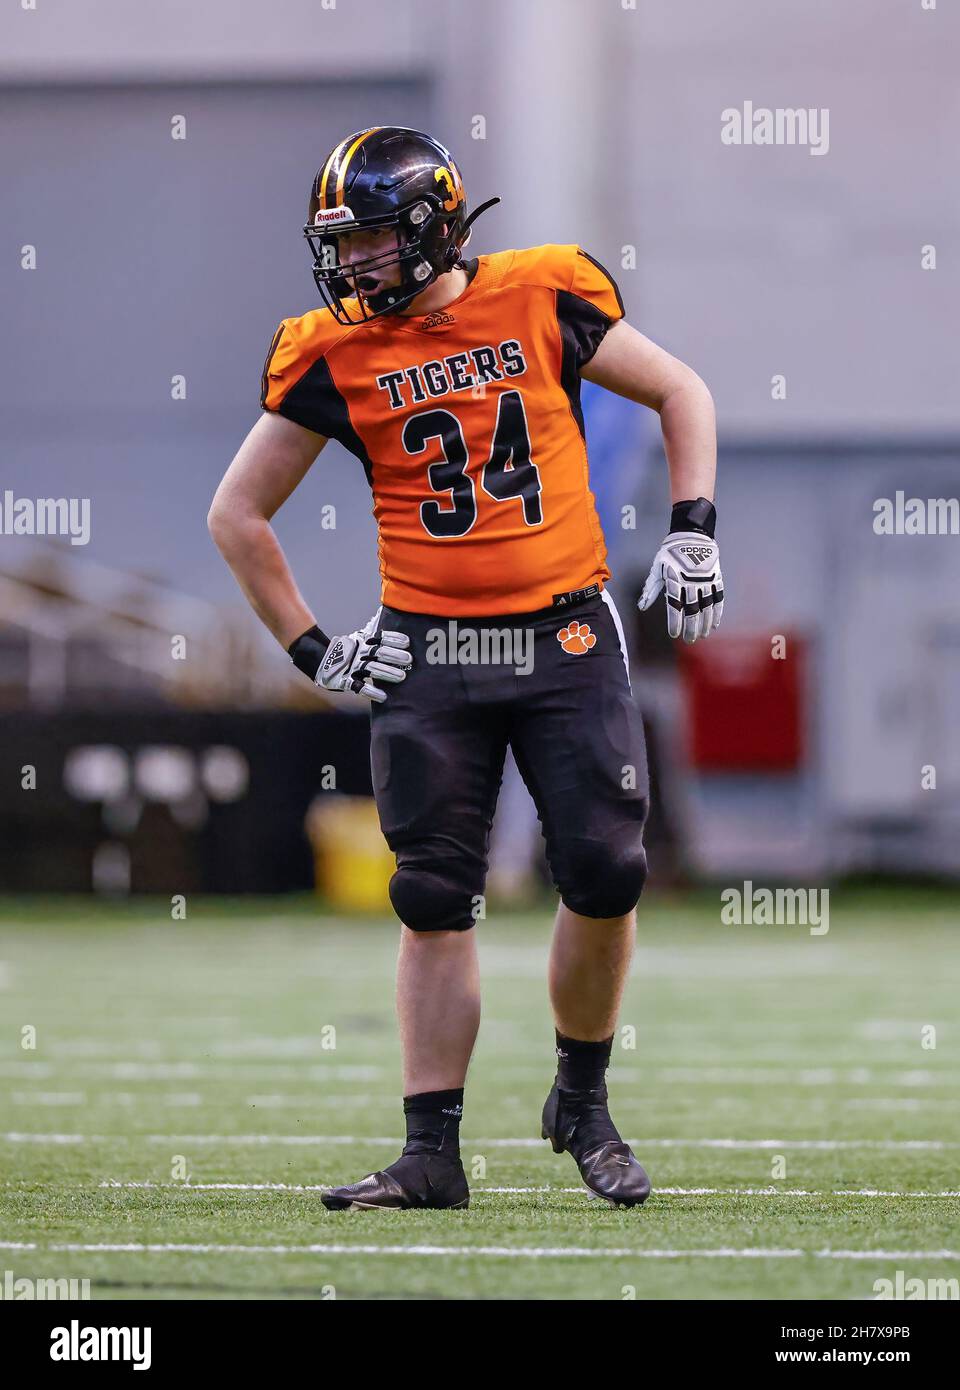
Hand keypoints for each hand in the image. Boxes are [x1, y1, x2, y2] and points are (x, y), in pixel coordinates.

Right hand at [291, 609, 411, 701]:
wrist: (319, 661)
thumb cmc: (349, 649)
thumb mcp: (361, 636)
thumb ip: (374, 626)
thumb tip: (384, 608)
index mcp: (364, 641)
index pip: (380, 638)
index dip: (393, 639)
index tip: (407, 642)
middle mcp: (359, 653)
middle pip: (378, 653)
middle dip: (393, 655)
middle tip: (408, 659)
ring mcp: (352, 667)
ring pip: (371, 669)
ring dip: (387, 672)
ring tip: (402, 676)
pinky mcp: (345, 681)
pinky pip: (359, 687)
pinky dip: (371, 692)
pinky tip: (384, 697)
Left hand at [638, 532, 723, 642]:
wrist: (692, 534)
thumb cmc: (670, 553)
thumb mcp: (657, 568)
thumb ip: (651, 589)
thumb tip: (642, 607)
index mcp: (675, 581)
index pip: (675, 607)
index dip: (675, 622)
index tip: (675, 634)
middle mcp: (692, 582)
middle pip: (693, 610)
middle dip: (691, 627)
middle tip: (690, 639)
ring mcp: (706, 580)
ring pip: (707, 607)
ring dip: (705, 623)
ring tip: (702, 635)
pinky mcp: (716, 578)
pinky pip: (718, 598)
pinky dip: (717, 612)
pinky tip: (715, 623)